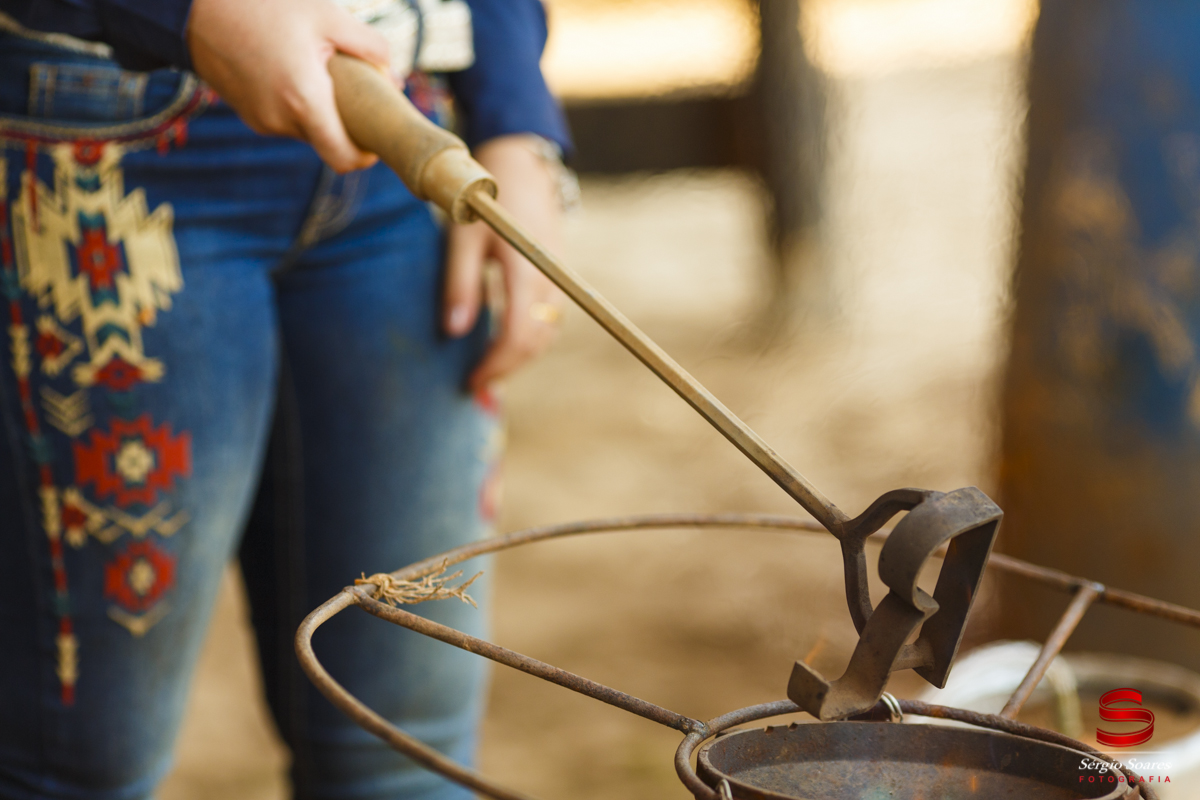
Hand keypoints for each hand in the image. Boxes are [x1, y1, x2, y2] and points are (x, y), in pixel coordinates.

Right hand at [186, 0, 388, 172]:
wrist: (192, 3)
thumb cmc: (262, 3)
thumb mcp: (327, 14)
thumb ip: (369, 47)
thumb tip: (394, 76)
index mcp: (304, 102)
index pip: (343, 159)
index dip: (365, 157)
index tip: (376, 140)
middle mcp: (279, 120)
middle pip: (326, 140)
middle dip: (344, 123)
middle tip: (356, 90)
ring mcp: (258, 119)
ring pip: (304, 128)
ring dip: (318, 108)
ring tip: (318, 69)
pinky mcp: (245, 111)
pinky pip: (282, 117)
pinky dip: (295, 102)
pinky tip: (291, 67)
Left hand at [444, 135, 566, 390]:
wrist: (522, 168)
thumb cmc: (486, 201)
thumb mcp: (463, 238)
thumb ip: (459, 285)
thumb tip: (453, 332)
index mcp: (526, 268)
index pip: (518, 333)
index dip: (496, 363)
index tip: (471, 381)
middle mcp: (550, 278)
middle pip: (536, 341)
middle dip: (507, 367)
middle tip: (475, 385)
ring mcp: (559, 279)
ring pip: (545, 334)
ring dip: (519, 357)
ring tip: (488, 372)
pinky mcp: (557, 278)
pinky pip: (548, 320)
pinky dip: (528, 340)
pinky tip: (504, 347)